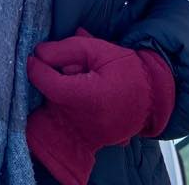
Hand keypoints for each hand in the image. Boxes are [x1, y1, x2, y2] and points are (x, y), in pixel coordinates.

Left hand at [26, 28, 174, 184]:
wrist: (154, 97)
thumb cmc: (128, 69)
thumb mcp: (99, 50)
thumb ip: (67, 49)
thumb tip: (39, 53)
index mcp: (88, 97)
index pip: (48, 83)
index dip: (37, 67)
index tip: (34, 55)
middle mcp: (84, 120)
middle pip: (52, 94)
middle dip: (55, 76)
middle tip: (75, 65)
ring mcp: (86, 133)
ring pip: (57, 106)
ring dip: (62, 89)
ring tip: (84, 77)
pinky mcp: (88, 140)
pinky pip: (67, 118)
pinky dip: (68, 102)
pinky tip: (85, 90)